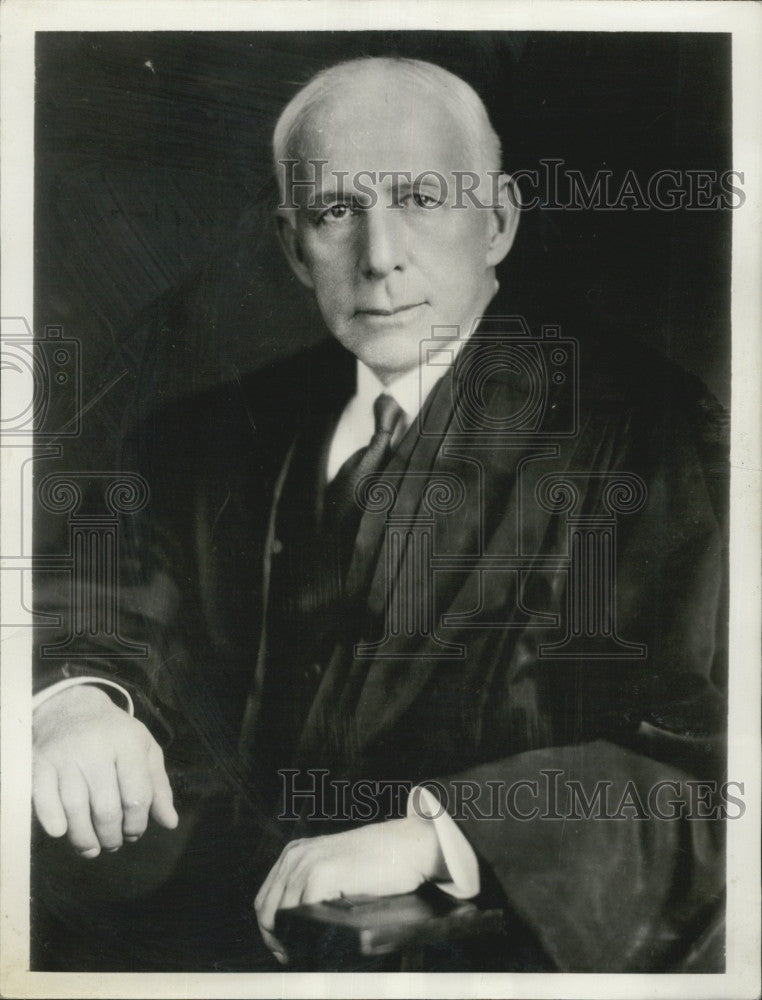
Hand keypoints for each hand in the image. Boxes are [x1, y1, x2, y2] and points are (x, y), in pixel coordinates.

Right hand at [33, 684, 177, 856]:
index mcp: (128, 743)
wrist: (71, 708)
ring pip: (75, 810)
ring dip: (84, 838)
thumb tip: (170, 823)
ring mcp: (65, 756)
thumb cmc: (115, 735)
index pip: (136, 796)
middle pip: (106, 808)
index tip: (134, 833)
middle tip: (113, 843)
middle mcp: (96, 747)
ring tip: (92, 847)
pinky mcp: (39, 764)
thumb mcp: (145, 751)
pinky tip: (63, 832)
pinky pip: (44, 801)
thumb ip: (158, 787)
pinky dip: (53, 822)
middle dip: (112, 836)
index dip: (137, 824)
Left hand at [254, 815, 446, 962]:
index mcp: (294, 853)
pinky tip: (317, 947)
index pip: (265, 898)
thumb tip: (295, 926)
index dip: (269, 929)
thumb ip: (313, 887)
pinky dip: (305, 935)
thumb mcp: (336, 867)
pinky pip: (300, 915)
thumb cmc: (379, 862)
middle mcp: (295, 856)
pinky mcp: (322, 875)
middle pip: (266, 909)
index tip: (283, 950)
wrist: (408, 846)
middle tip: (291, 959)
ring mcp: (307, 864)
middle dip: (274, 940)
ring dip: (289, 941)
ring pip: (279, 915)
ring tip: (305, 956)